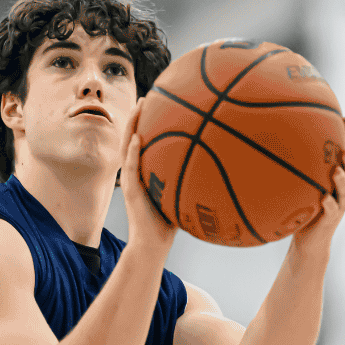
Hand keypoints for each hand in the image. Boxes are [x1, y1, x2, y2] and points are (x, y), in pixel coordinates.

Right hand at [120, 98, 177, 255]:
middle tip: (146, 97)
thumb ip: (191, 182)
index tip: (156, 105)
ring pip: (128, 148)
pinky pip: (131, 169)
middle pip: (133, 139)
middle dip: (138, 118)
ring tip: (139, 107)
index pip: (143, 144)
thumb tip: (217, 168)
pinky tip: (137, 138)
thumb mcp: (182, 197)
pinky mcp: (131, 193)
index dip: (146, 124)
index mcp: (145, 174)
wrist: (153, 246)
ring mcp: (132, 182)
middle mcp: (136, 175)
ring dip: (132, 127)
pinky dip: (133, 153)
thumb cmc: (169, 226)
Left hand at [291, 116, 344, 256]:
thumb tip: (275, 141)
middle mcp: (343, 191)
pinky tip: (325, 198)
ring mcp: (339, 206)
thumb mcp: (302, 186)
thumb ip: (298, 168)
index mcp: (339, 179)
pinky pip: (332, 211)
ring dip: (343, 180)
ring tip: (337, 170)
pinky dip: (330, 204)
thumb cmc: (303, 210)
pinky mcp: (330, 221)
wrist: (308, 241)